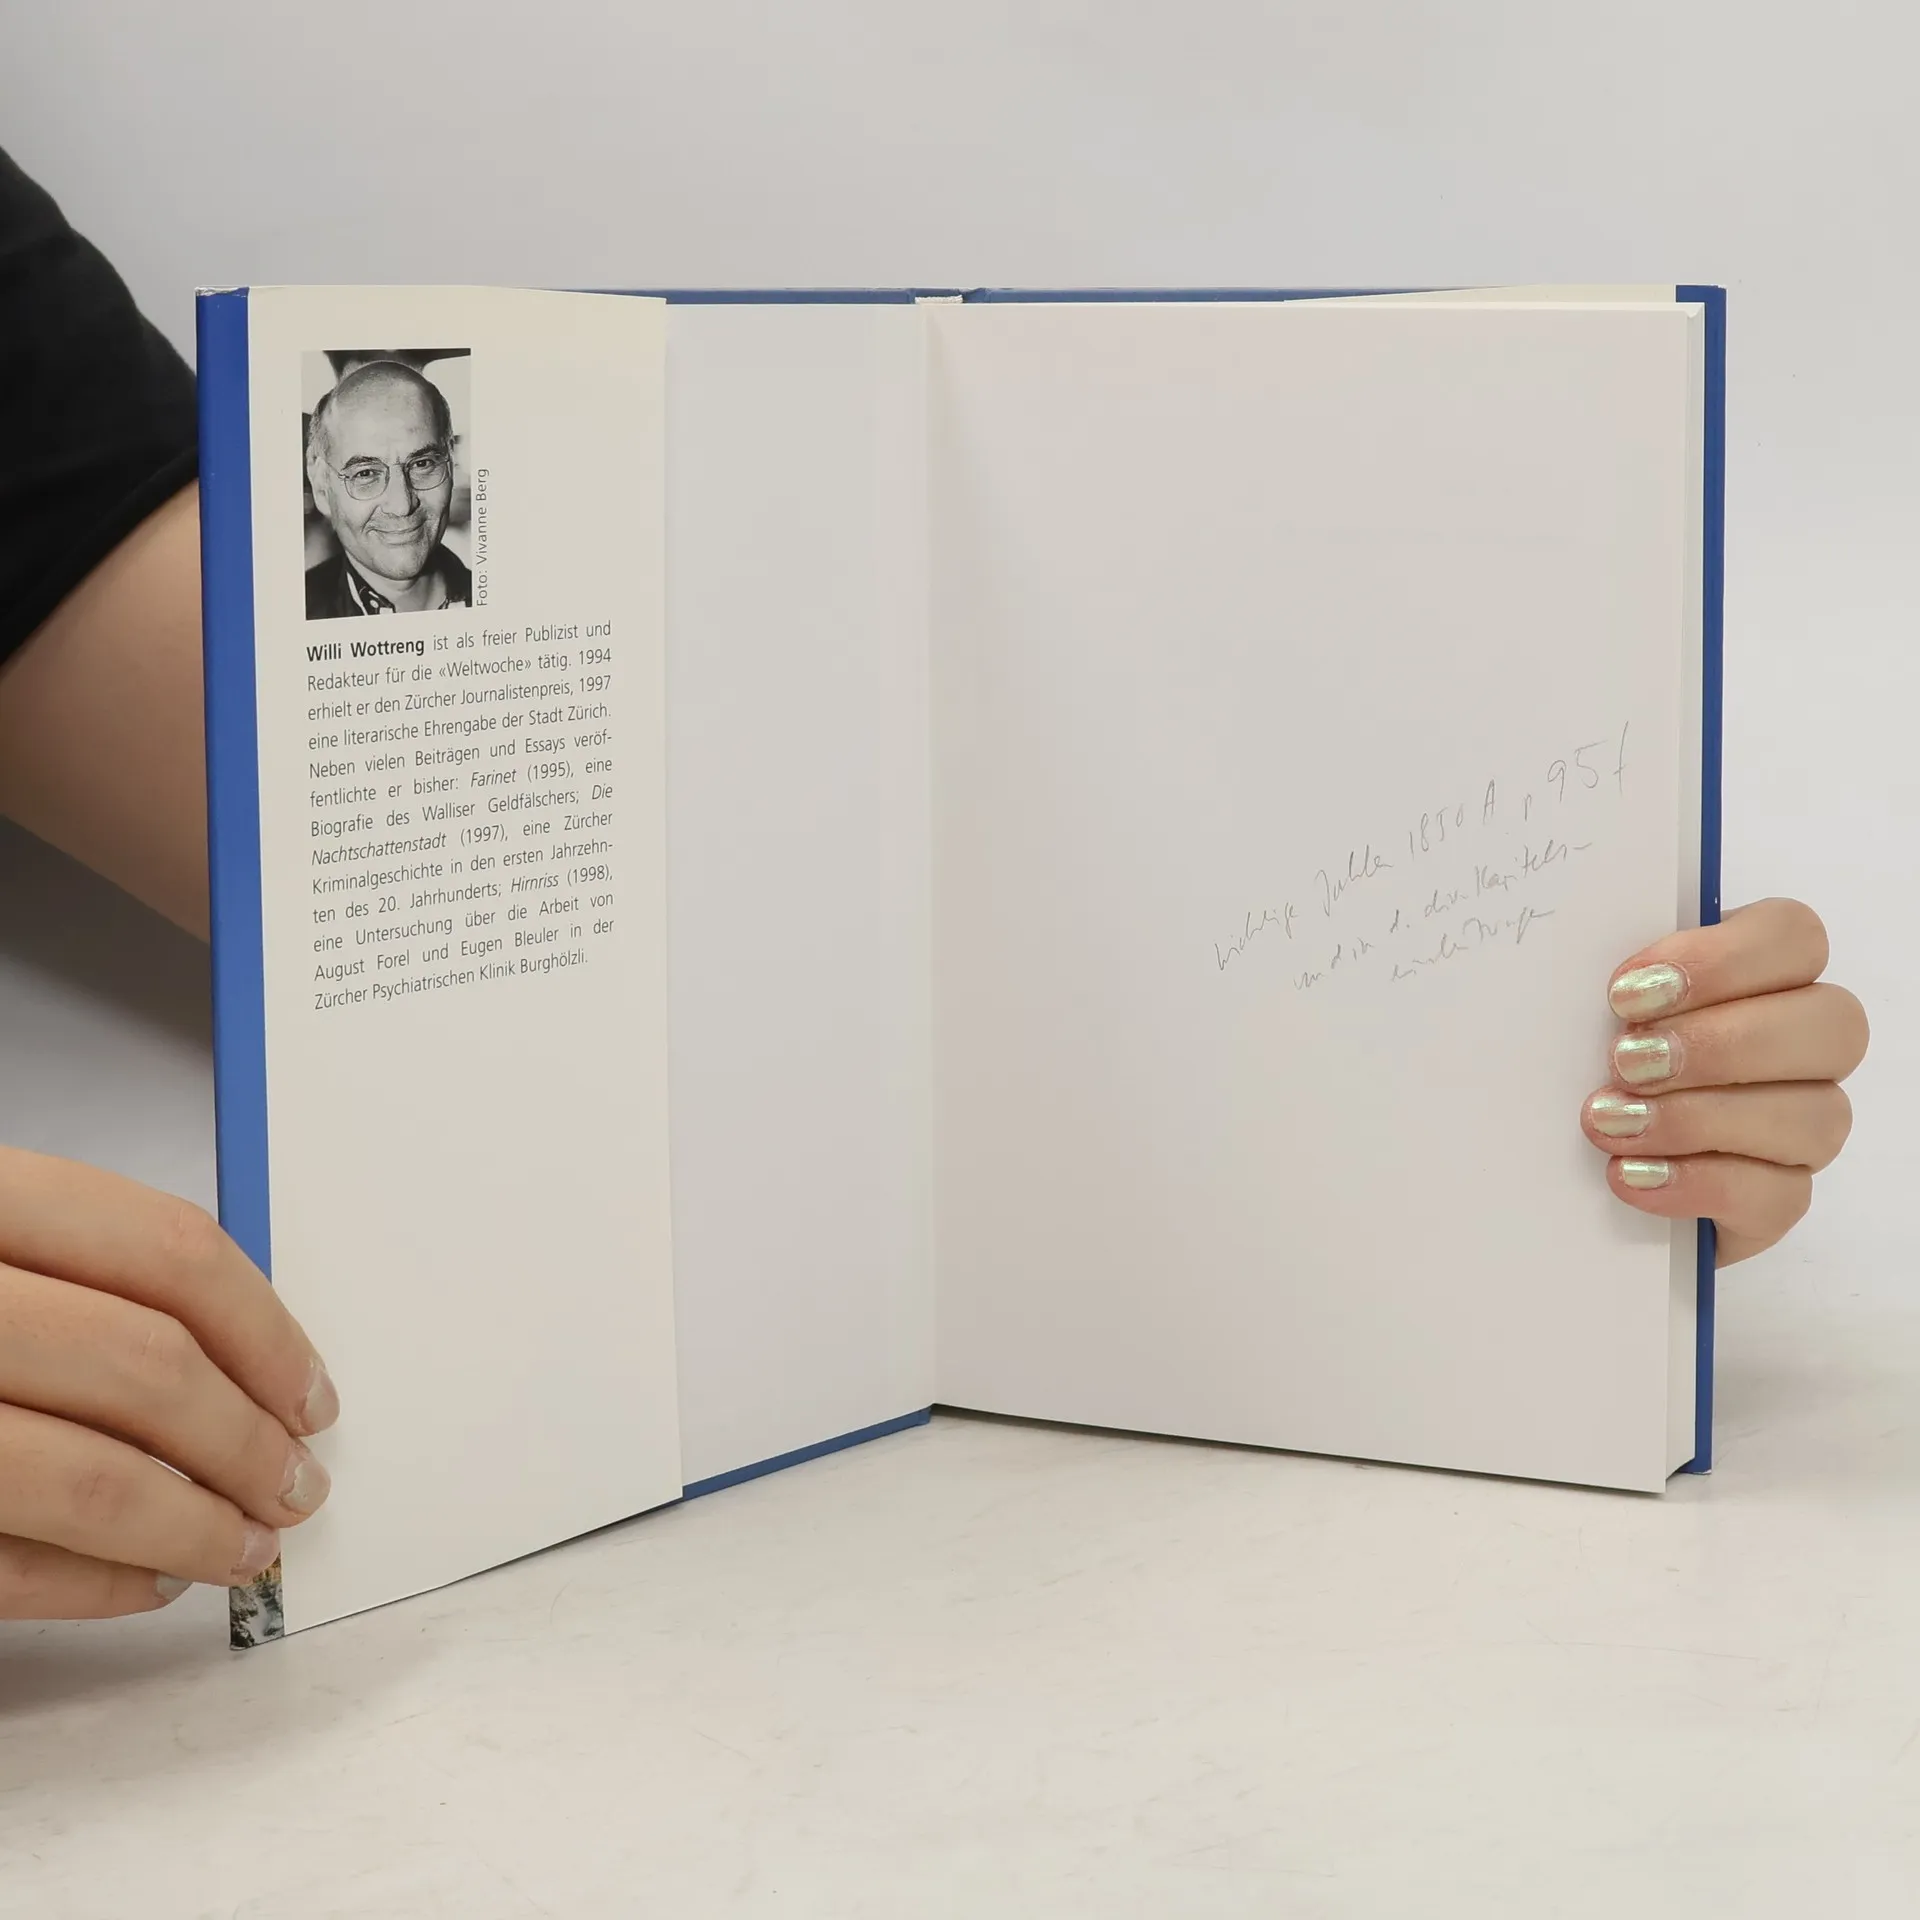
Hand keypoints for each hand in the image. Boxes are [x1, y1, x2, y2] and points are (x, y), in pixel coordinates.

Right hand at [0, 1146, 336, 1618]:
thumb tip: (249, 1353)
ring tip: (244, 1545)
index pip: (167, 1254)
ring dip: (193, 1527)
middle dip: (247, 1442)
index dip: (267, 1332)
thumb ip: (88, 1274)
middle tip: (295, 1484)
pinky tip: (146, 1581)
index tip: (312, 1392)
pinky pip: (4, 1565)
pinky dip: (98, 1584)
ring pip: (86, 1478)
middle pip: (144, 1369)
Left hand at [1582, 899, 1868, 1264]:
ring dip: (1700, 1118)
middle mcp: (1806, 1046)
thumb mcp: (1591, 1010)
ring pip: (1817, 1116)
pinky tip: (1631, 1174)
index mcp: (1764, 973)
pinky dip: (1700, 1184)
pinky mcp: (1781, 1197)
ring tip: (1612, 1123)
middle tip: (1624, 1061)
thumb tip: (1596, 976)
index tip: (1624, 995)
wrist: (1573, 1158)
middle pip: (1832, 1023)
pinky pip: (1781, 1196)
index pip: (1794, 935)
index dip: (1721, 960)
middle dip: (1720, 1043)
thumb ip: (1617, 985)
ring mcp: (1806, 1124)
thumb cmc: (1586, 1058)